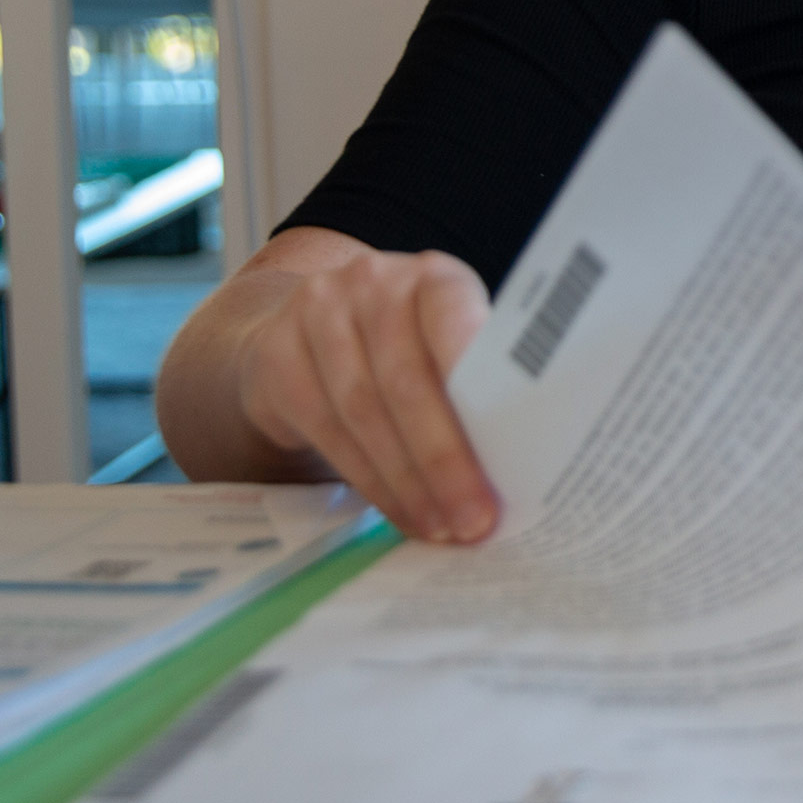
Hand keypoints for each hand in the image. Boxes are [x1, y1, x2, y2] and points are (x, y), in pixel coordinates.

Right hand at [178, 231, 501, 541]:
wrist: (305, 336)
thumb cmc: (404, 351)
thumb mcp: (445, 347)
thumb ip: (477, 386)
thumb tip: (525, 464)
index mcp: (434, 276)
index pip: (457, 320)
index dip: (479, 387)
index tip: (509, 449)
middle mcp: (373, 283)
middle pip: (407, 380)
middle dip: (444, 459)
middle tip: (474, 518)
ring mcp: (317, 314)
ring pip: (364, 412)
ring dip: (407, 481)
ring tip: (440, 526)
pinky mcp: (278, 355)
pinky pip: (326, 430)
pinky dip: (370, 481)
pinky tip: (400, 511)